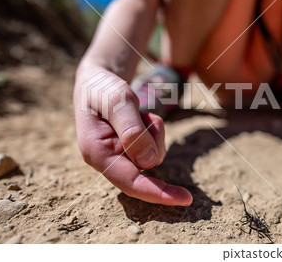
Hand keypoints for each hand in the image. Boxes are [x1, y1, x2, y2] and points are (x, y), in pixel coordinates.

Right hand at [73, 65, 192, 205]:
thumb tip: (148, 162)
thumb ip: (132, 130)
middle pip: (147, 166)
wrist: (97, 81)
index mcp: (96, 153)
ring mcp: (118, 156)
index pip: (131, 182)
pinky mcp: (128, 150)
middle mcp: (106, 160)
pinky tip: (138, 116)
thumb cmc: (103, 89)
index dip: (159, 193)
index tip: (185, 199)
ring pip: (153, 154)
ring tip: (137, 112)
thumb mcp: (117, 101)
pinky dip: (152, 129)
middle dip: (154, 140)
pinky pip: (153, 146)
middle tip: (144, 115)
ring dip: (153, 132)